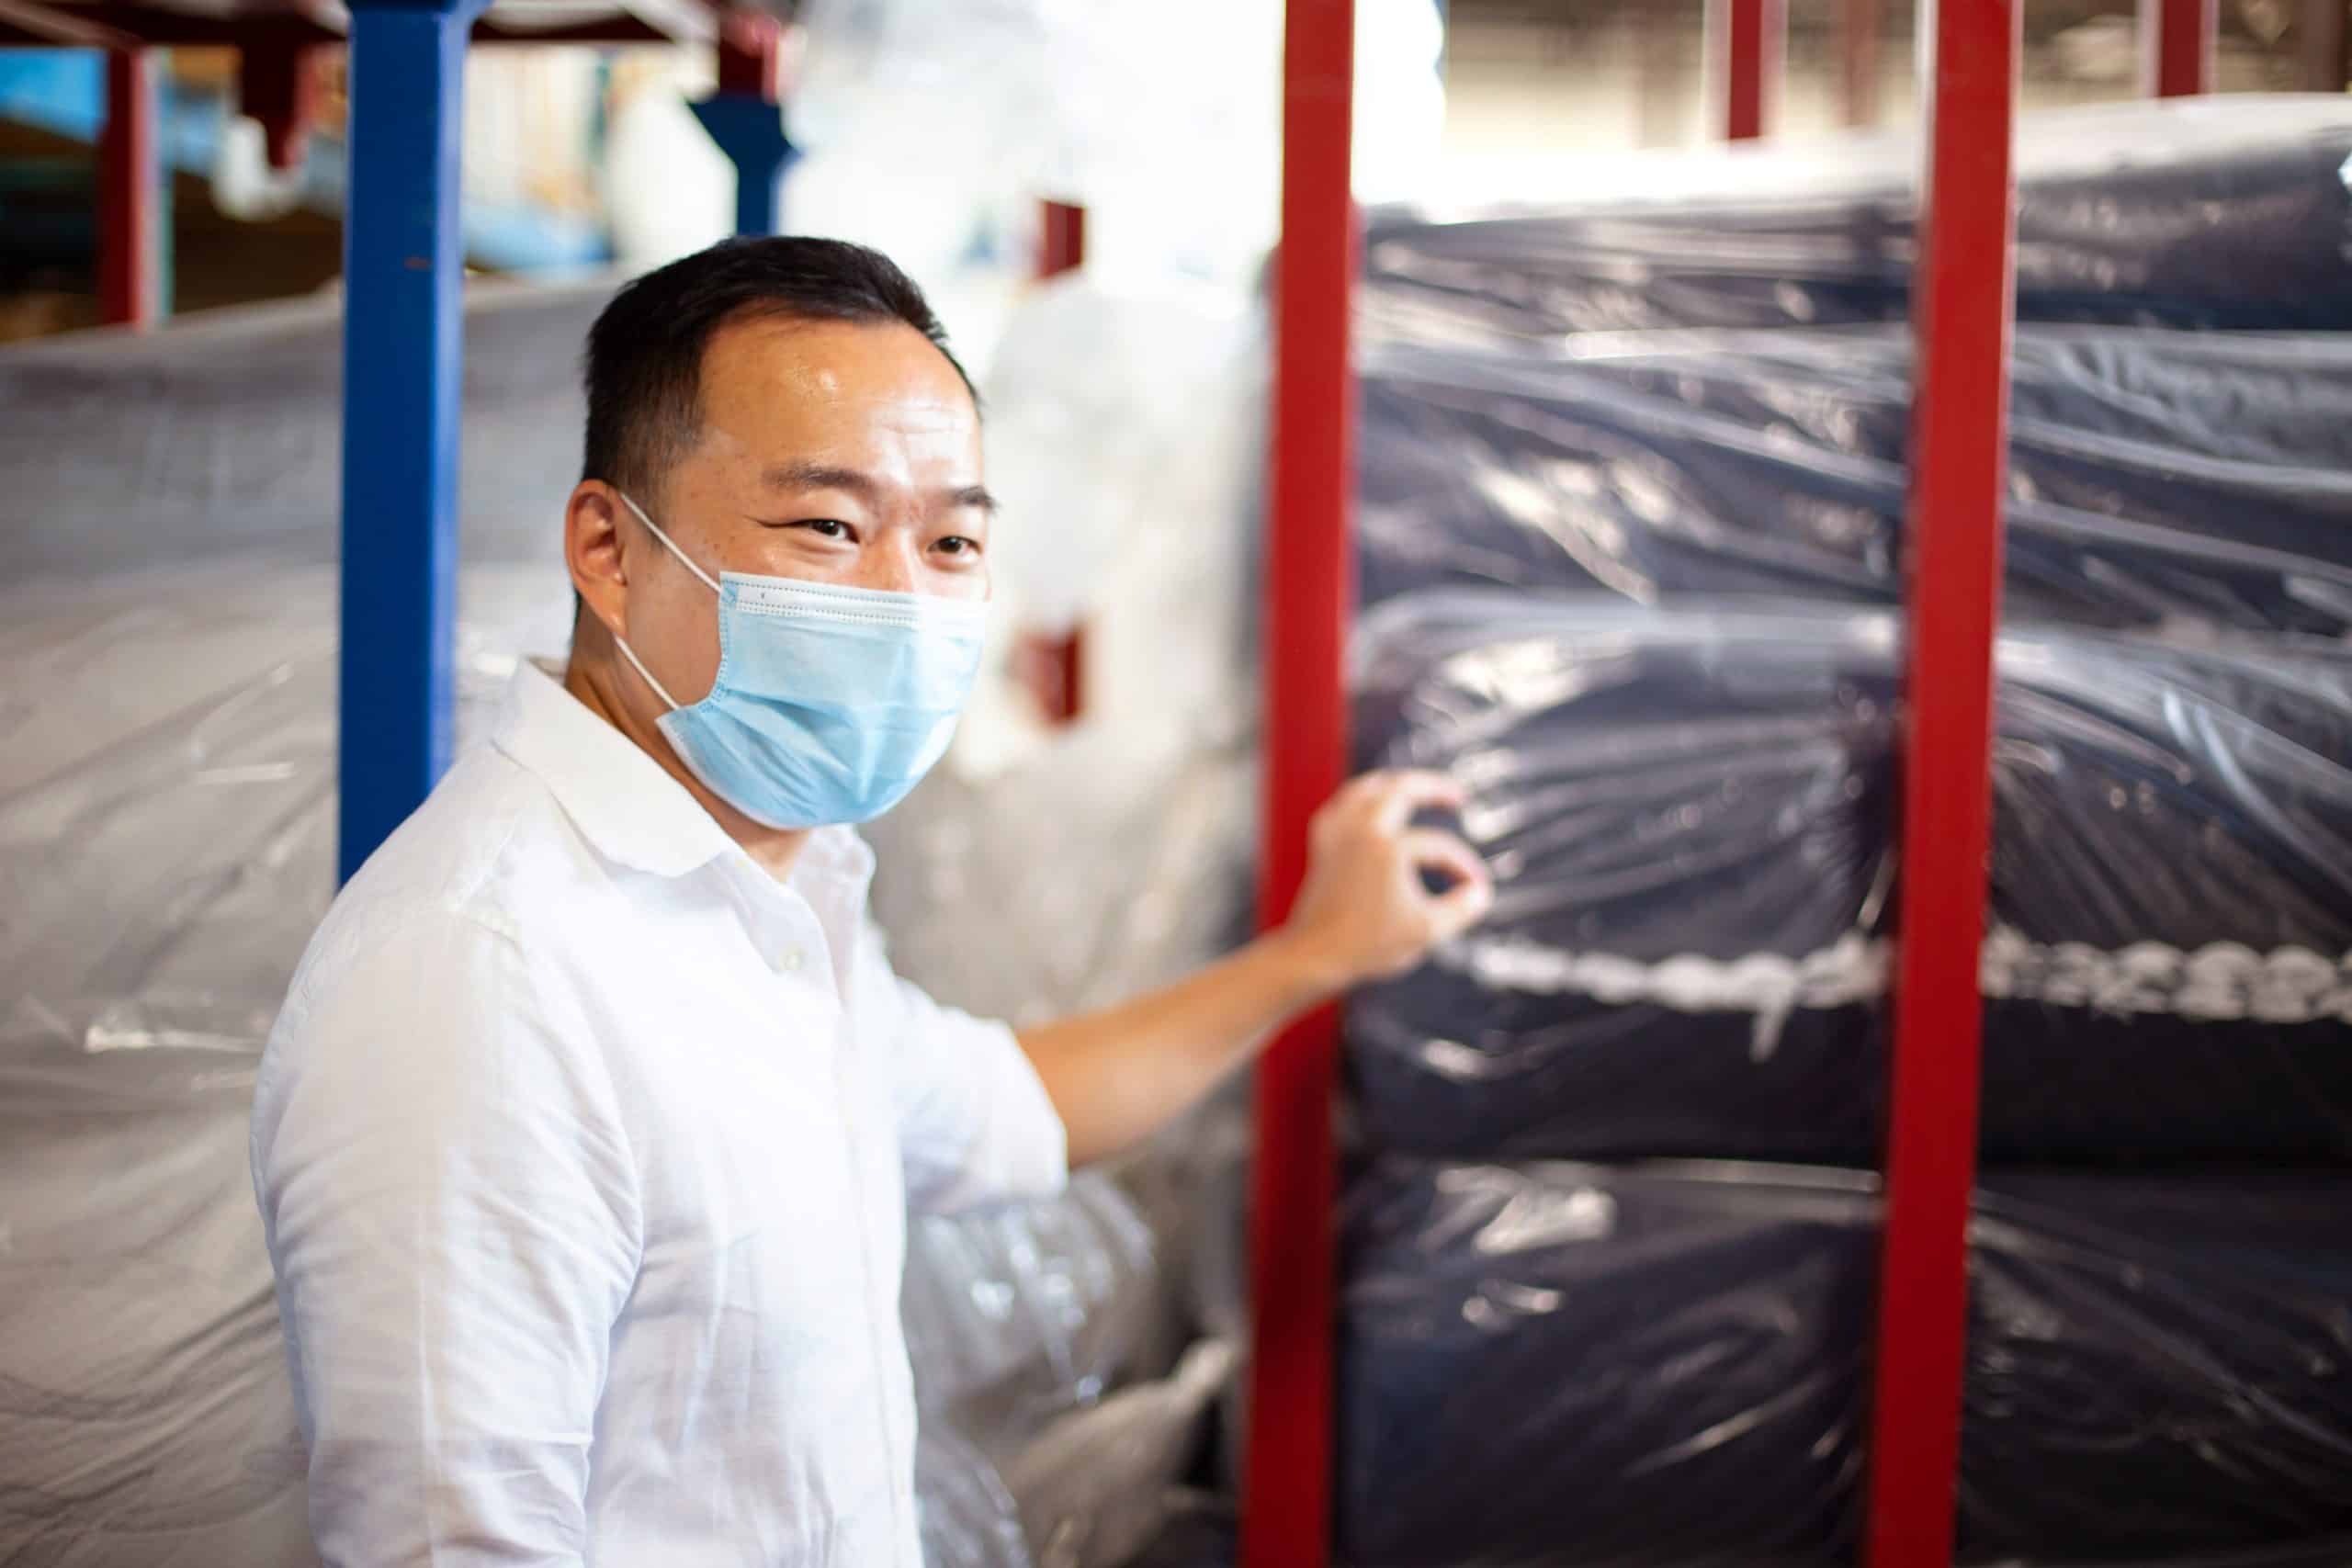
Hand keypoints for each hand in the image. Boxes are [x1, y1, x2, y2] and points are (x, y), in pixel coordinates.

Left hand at [1276, 769, 1494, 995]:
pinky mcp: (1322, 848)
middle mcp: (1361, 832)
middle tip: (1456, 795)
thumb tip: (1479, 893)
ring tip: (1409, 785)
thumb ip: (1461, 909)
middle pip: (1401, 789)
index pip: (1438, 846)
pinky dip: (1355, 801)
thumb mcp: (1427, 930)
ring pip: (1364, 789)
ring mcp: (1338, 836)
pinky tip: (1364, 808)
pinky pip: (1339, 808)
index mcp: (1389, 848)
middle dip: (1434, 787)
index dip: (1462, 865)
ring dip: (1391, 783)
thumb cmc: (1366, 945)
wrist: (1315, 957)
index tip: (1474, 887)